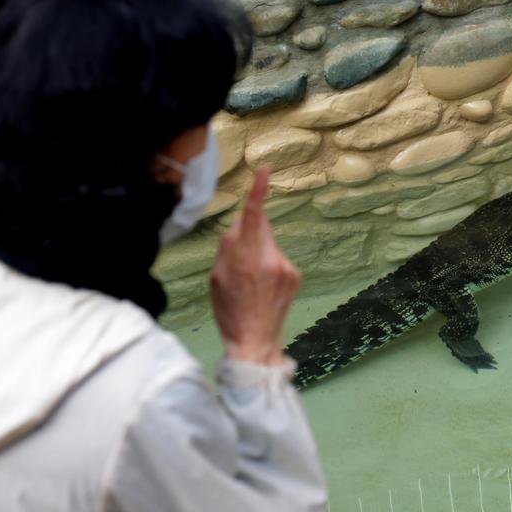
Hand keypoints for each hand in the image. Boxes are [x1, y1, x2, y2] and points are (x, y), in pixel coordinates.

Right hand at [209, 167, 301, 366]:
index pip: (252, 216)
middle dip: (248, 230)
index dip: (258, 191)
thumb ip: (227, 247)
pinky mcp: (295, 274)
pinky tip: (263, 286)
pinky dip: (269, 264)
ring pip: (268, 243)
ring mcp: (286, 267)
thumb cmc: (230, 311)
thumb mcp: (216, 278)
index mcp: (245, 258)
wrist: (255, 341)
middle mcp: (270, 259)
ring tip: (250, 280)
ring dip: (258, 251)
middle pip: (259, 226)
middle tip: (237, 258)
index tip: (265, 170)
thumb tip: (239, 226)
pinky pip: (277, 257)